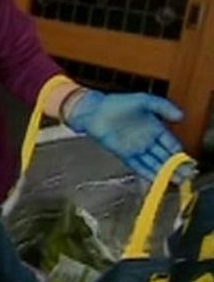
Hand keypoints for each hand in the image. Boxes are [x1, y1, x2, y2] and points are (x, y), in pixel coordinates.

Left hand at [66, 90, 183, 179]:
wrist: (94, 111)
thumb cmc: (117, 103)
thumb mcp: (143, 100)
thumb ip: (163, 106)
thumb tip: (181, 116)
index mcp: (155, 128)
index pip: (171, 144)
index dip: (179, 154)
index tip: (187, 162)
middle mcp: (147, 140)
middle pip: (165, 157)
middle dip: (175, 167)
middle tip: (185, 177)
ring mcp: (136, 148)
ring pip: (153, 163)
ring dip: (164, 173)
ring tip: (175, 181)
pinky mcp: (123, 154)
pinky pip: (138, 165)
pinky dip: (146, 173)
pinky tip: (156, 179)